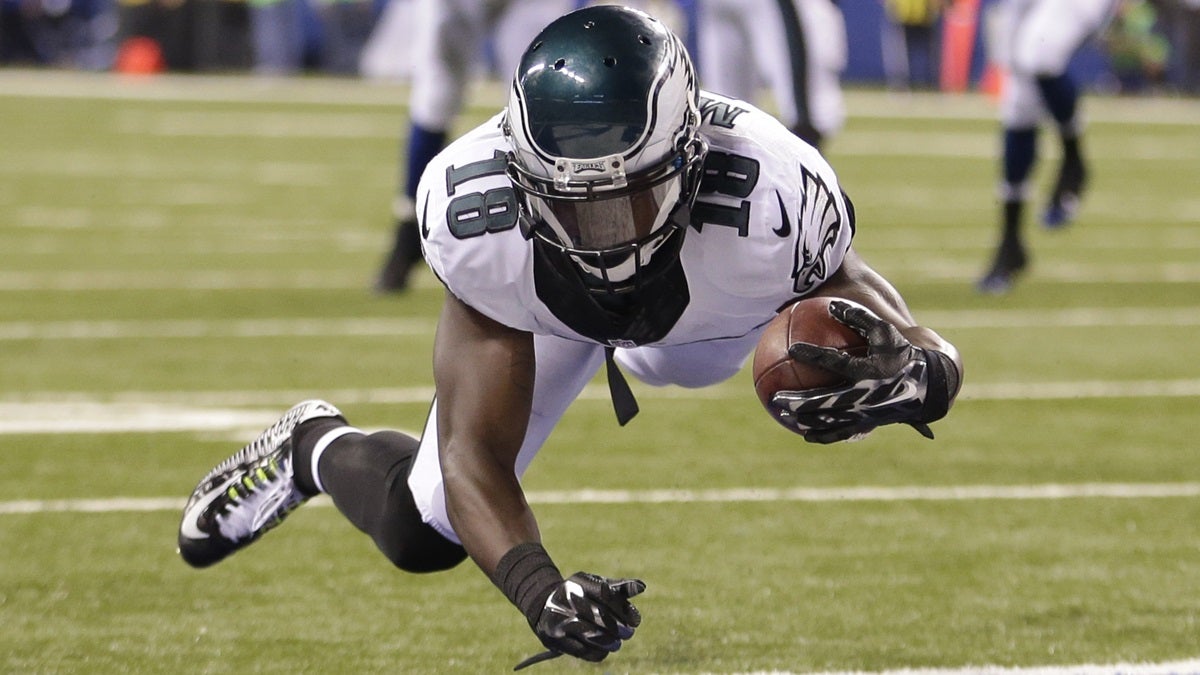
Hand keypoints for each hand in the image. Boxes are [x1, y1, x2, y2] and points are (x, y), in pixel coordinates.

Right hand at [529, 572, 644, 662]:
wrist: (545, 606)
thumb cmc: (580, 596)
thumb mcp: (597, 587)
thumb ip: (619, 588)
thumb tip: (641, 586)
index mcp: (579, 582)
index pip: (606, 595)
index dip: (624, 610)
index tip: (636, 621)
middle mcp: (566, 598)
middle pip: (598, 615)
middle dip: (617, 627)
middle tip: (628, 633)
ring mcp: (558, 618)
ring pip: (590, 634)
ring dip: (608, 641)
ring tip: (617, 644)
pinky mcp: (554, 638)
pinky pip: (581, 650)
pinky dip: (596, 651)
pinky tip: (604, 649)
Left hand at [770, 299, 951, 442]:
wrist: (930, 384)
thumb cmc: (905, 352)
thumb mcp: (885, 330)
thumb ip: (857, 317)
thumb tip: (830, 306)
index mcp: (869, 370)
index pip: (836, 361)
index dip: (814, 354)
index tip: (793, 349)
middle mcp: (866, 395)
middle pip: (826, 401)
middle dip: (799, 401)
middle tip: (775, 397)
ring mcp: (866, 413)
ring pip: (831, 421)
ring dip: (806, 420)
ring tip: (784, 417)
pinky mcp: (869, 424)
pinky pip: (843, 432)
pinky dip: (825, 435)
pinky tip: (807, 436)